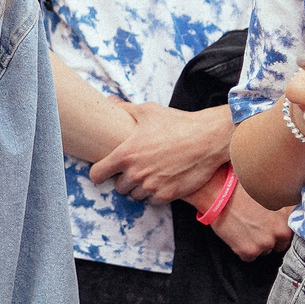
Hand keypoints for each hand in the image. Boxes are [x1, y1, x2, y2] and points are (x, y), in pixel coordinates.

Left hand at [88, 103, 231, 204]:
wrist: (207, 139)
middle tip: (135, 169)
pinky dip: (154, 194)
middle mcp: (136, 174)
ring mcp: (151, 186)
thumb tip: (110, 101)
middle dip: (124, 179)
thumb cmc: (177, 123)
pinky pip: (152, 201)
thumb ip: (125, 109)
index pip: (97, 174)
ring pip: (135, 196)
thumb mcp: (148, 111)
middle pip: (118, 187)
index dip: (98, 173)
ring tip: (149, 174)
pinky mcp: (167, 195)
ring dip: (139, 188)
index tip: (103, 172)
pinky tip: (162, 180)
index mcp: (125, 154)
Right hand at [208, 182, 292, 260]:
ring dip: (257, 243)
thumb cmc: (243, 189)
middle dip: (271, 238)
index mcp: (290, 216)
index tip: (273, 225)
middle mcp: (281, 231)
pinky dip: (243, 249)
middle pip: (281, 244)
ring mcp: (266, 242)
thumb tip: (294, 212)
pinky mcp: (249, 251)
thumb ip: (286, 206)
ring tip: (245, 227)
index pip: (293, 231)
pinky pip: (250, 257)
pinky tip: (238, 235)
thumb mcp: (273, 192)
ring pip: (265, 251)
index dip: (281, 228)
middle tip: (256, 226)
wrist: (220, 193)